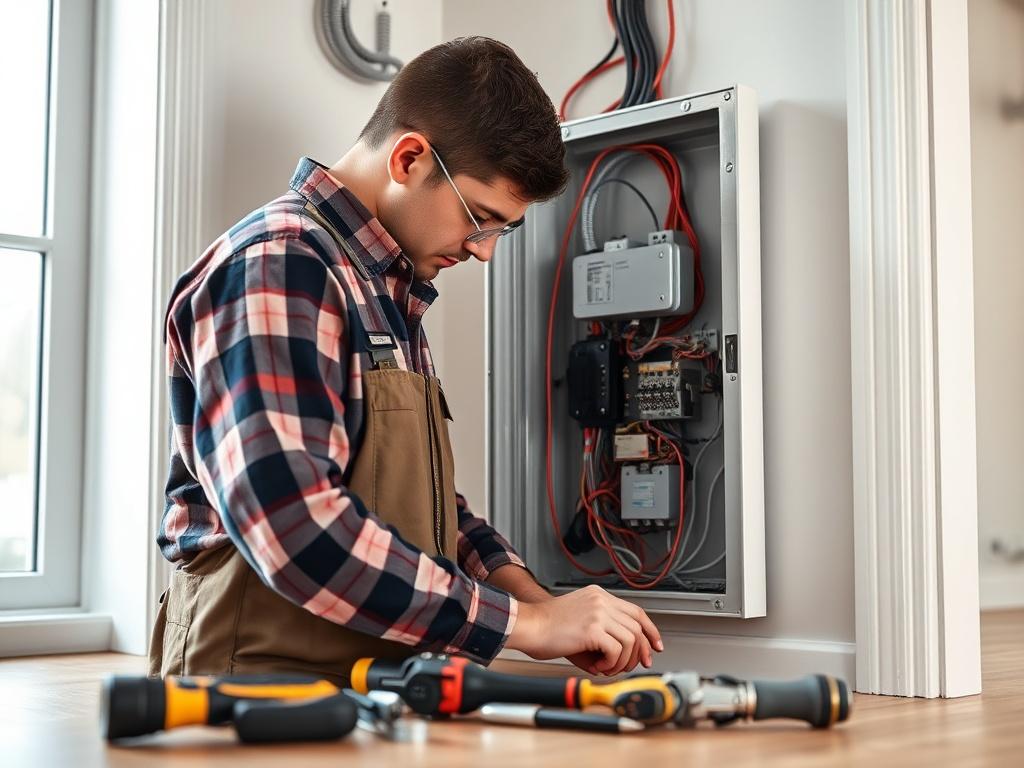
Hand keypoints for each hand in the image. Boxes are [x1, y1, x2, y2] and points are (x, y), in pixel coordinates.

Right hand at [506, 584, 663, 675]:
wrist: (528, 625)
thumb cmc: (546, 628)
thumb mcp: (580, 626)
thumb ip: (602, 638)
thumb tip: (618, 660)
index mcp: (598, 596)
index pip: (636, 611)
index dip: (650, 630)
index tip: (655, 647)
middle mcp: (601, 601)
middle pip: (638, 625)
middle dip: (641, 650)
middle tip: (635, 665)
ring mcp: (597, 612)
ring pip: (631, 639)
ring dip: (623, 660)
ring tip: (607, 667)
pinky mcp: (592, 628)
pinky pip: (617, 650)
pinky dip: (611, 664)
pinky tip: (597, 666)